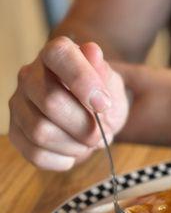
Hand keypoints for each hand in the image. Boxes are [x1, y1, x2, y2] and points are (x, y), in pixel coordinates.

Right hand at [8, 36, 128, 170]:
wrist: (92, 114)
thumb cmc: (102, 96)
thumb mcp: (112, 85)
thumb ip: (104, 73)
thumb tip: (92, 52)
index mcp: (56, 55)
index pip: (60, 56)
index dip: (83, 82)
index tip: (104, 104)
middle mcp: (30, 75)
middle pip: (51, 102)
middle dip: (84, 126)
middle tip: (102, 134)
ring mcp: (19, 105)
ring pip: (41, 132)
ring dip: (75, 146)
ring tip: (89, 144)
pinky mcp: (16, 132)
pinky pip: (35, 154)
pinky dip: (63, 160)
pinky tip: (75, 152)